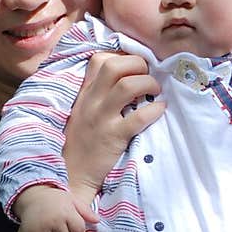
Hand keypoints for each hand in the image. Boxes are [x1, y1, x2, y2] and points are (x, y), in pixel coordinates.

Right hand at [17, 184, 98, 231]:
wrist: (32, 196)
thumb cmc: (56, 199)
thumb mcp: (72, 200)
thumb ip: (85, 211)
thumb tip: (97, 220)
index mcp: (66, 212)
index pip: (79, 231)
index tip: (74, 229)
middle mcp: (54, 221)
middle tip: (61, 229)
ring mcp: (41, 229)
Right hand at [64, 52, 164, 203]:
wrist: (71, 175)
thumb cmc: (81, 143)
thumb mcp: (82, 112)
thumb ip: (97, 94)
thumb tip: (126, 77)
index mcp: (85, 94)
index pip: (99, 60)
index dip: (122, 57)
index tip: (135, 67)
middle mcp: (91, 101)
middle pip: (114, 66)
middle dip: (138, 65)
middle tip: (148, 76)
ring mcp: (101, 119)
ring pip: (127, 86)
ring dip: (148, 84)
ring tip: (156, 92)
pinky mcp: (113, 137)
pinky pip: (138, 117)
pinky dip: (154, 110)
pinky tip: (160, 110)